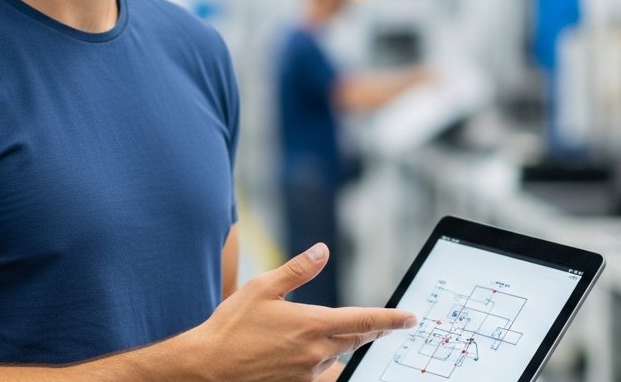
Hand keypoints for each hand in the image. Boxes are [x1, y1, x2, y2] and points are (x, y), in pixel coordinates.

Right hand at [180, 243, 415, 381]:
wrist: (210, 366)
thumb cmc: (232, 325)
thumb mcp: (262, 287)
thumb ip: (297, 269)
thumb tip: (322, 250)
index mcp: (312, 324)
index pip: (364, 320)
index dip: (391, 319)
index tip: (410, 318)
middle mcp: (316, 351)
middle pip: (357, 339)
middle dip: (374, 330)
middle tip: (388, 324)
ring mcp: (308, 372)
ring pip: (339, 354)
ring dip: (346, 342)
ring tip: (346, 331)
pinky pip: (321, 368)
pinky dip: (324, 356)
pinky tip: (311, 349)